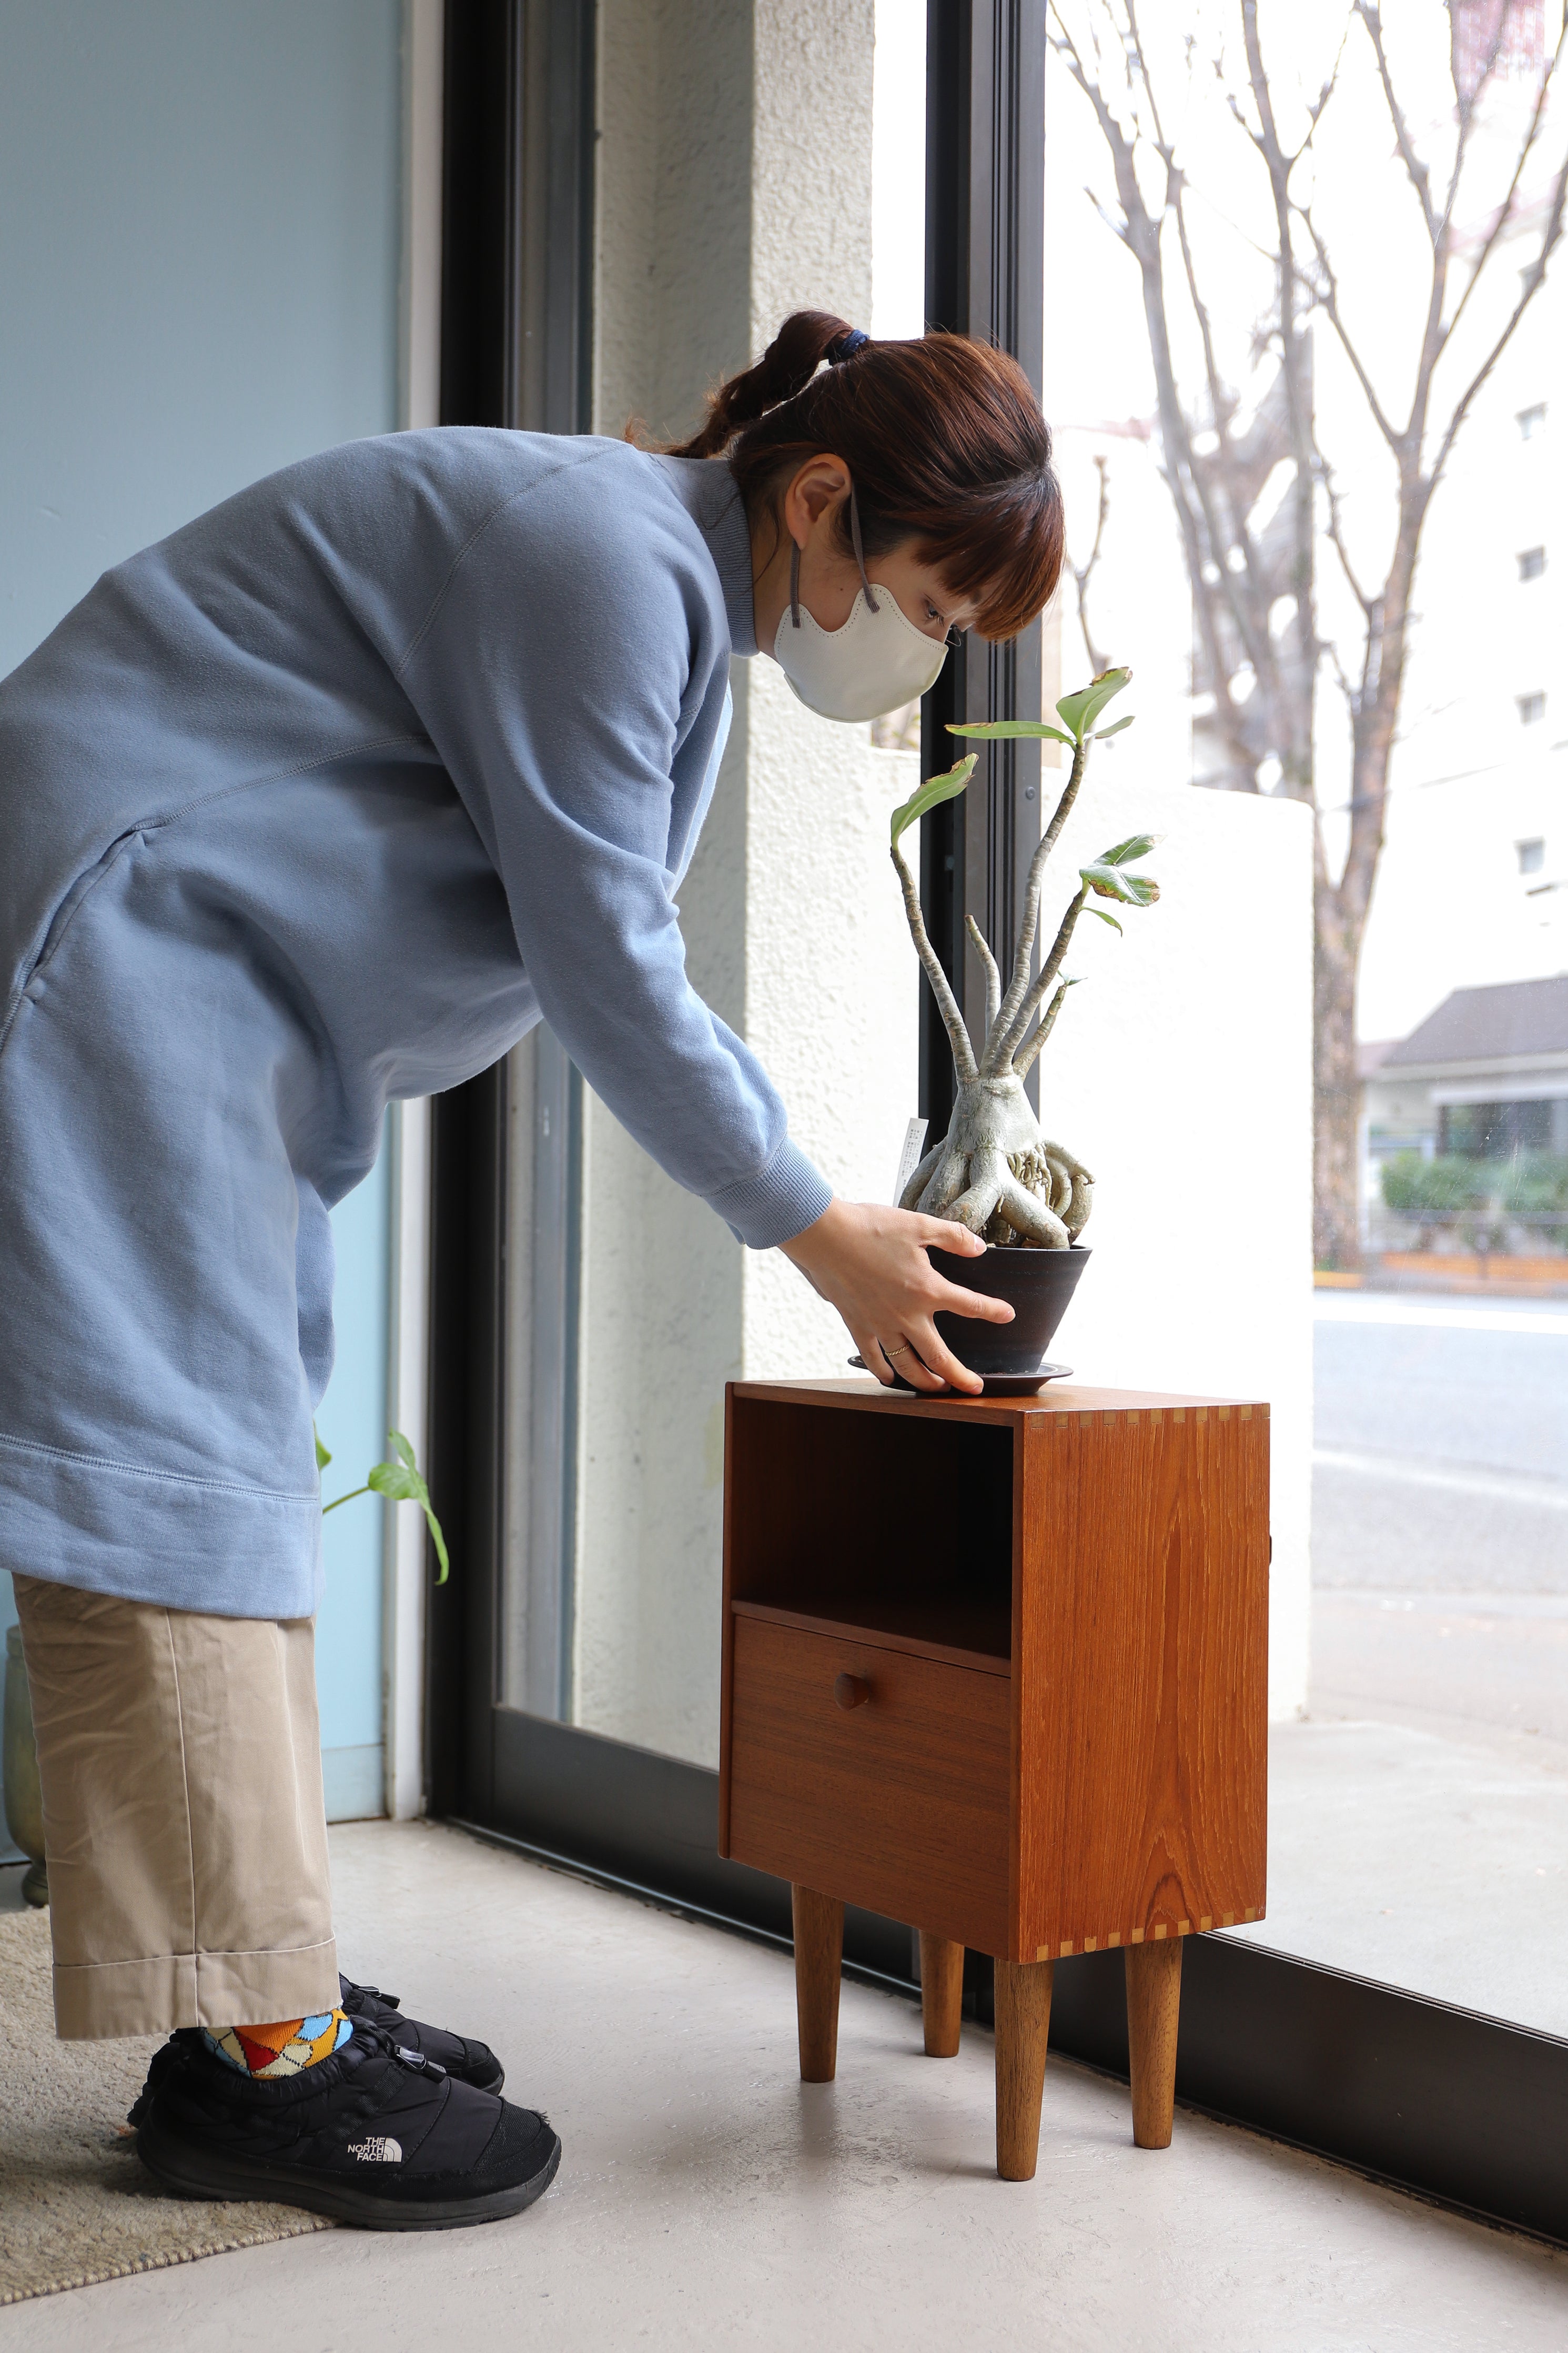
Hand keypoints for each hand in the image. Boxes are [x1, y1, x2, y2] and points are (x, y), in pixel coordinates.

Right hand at [779, 1197, 1012, 1394]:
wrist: (826, 1236)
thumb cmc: (871, 1227)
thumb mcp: (919, 1225)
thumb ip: (953, 1237)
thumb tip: (978, 1249)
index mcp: (927, 1290)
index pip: (969, 1306)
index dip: (992, 1312)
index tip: (1007, 1316)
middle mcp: (906, 1315)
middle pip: (939, 1357)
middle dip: (960, 1376)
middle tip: (974, 1388)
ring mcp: (880, 1324)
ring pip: (907, 1365)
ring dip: (925, 1381)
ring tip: (938, 1387)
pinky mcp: (857, 1325)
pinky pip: (872, 1357)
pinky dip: (882, 1371)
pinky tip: (890, 1379)